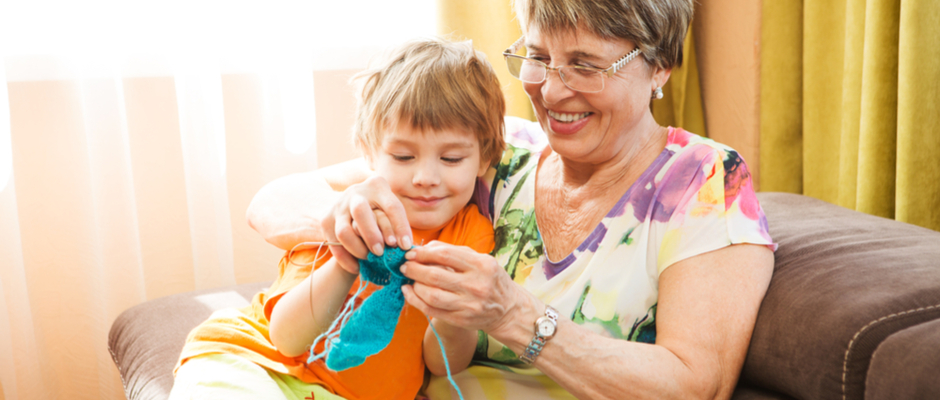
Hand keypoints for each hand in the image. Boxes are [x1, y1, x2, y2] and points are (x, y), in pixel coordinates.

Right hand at [321, 176, 411, 271]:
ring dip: (357, 248)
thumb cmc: (381, 212)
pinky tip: (357, 268)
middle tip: (381, 252)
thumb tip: (404, 246)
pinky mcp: (326, 220)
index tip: (406, 246)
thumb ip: (398, 224)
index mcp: (377, 186)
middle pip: (360, 212)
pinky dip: (345, 259)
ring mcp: (338, 206)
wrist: (354, 208)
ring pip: (344, 231)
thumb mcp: (391, 211)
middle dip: (371, 235)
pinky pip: (334, 244)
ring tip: (369, 259)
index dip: (400, 227)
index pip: (392, 206)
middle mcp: (355, 193)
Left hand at [400, 241, 525, 334]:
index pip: (445, 255)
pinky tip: (409, 292)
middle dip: (414, 269)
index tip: (411, 253)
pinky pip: (431, 311)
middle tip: (404, 266)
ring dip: (414, 286)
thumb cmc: (490, 279)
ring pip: (431, 295)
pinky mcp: (460, 320)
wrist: (508, 310)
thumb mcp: (480, 260)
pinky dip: (415, 301)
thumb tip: (424, 247)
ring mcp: (468, 305)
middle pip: (435, 276)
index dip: (423, 253)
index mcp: (482, 265)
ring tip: (407, 279)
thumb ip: (453, 251)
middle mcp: (476, 285)